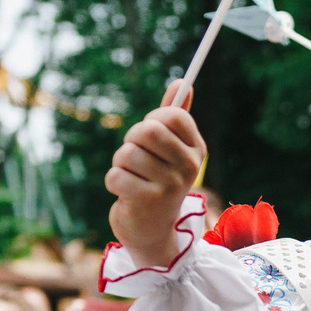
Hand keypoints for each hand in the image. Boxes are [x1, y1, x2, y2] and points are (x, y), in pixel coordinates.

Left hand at [107, 80, 205, 267]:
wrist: (152, 229)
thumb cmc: (158, 181)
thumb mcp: (170, 150)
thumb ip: (174, 116)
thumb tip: (181, 81)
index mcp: (197, 150)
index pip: (172, 115)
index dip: (153, 120)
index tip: (151, 138)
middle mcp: (189, 167)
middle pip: (147, 131)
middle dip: (131, 141)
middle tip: (135, 157)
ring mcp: (170, 186)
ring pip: (127, 154)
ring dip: (120, 164)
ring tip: (132, 177)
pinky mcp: (148, 202)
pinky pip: (116, 175)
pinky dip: (114, 182)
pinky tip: (126, 193)